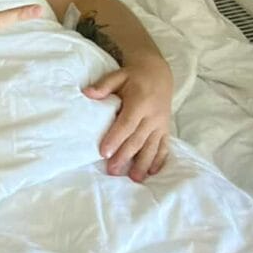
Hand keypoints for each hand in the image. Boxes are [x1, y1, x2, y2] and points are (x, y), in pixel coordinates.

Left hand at [84, 57, 172, 181]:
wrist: (158, 73)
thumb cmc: (133, 77)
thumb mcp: (118, 75)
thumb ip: (103, 85)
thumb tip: (87, 93)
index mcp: (140, 103)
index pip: (126, 124)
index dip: (115, 139)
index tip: (104, 153)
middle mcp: (153, 116)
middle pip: (137, 139)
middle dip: (125, 156)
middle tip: (112, 171)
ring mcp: (161, 124)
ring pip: (152, 146)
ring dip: (143, 163)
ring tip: (134, 179)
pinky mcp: (166, 129)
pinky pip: (164, 146)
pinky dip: (159, 159)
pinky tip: (152, 172)